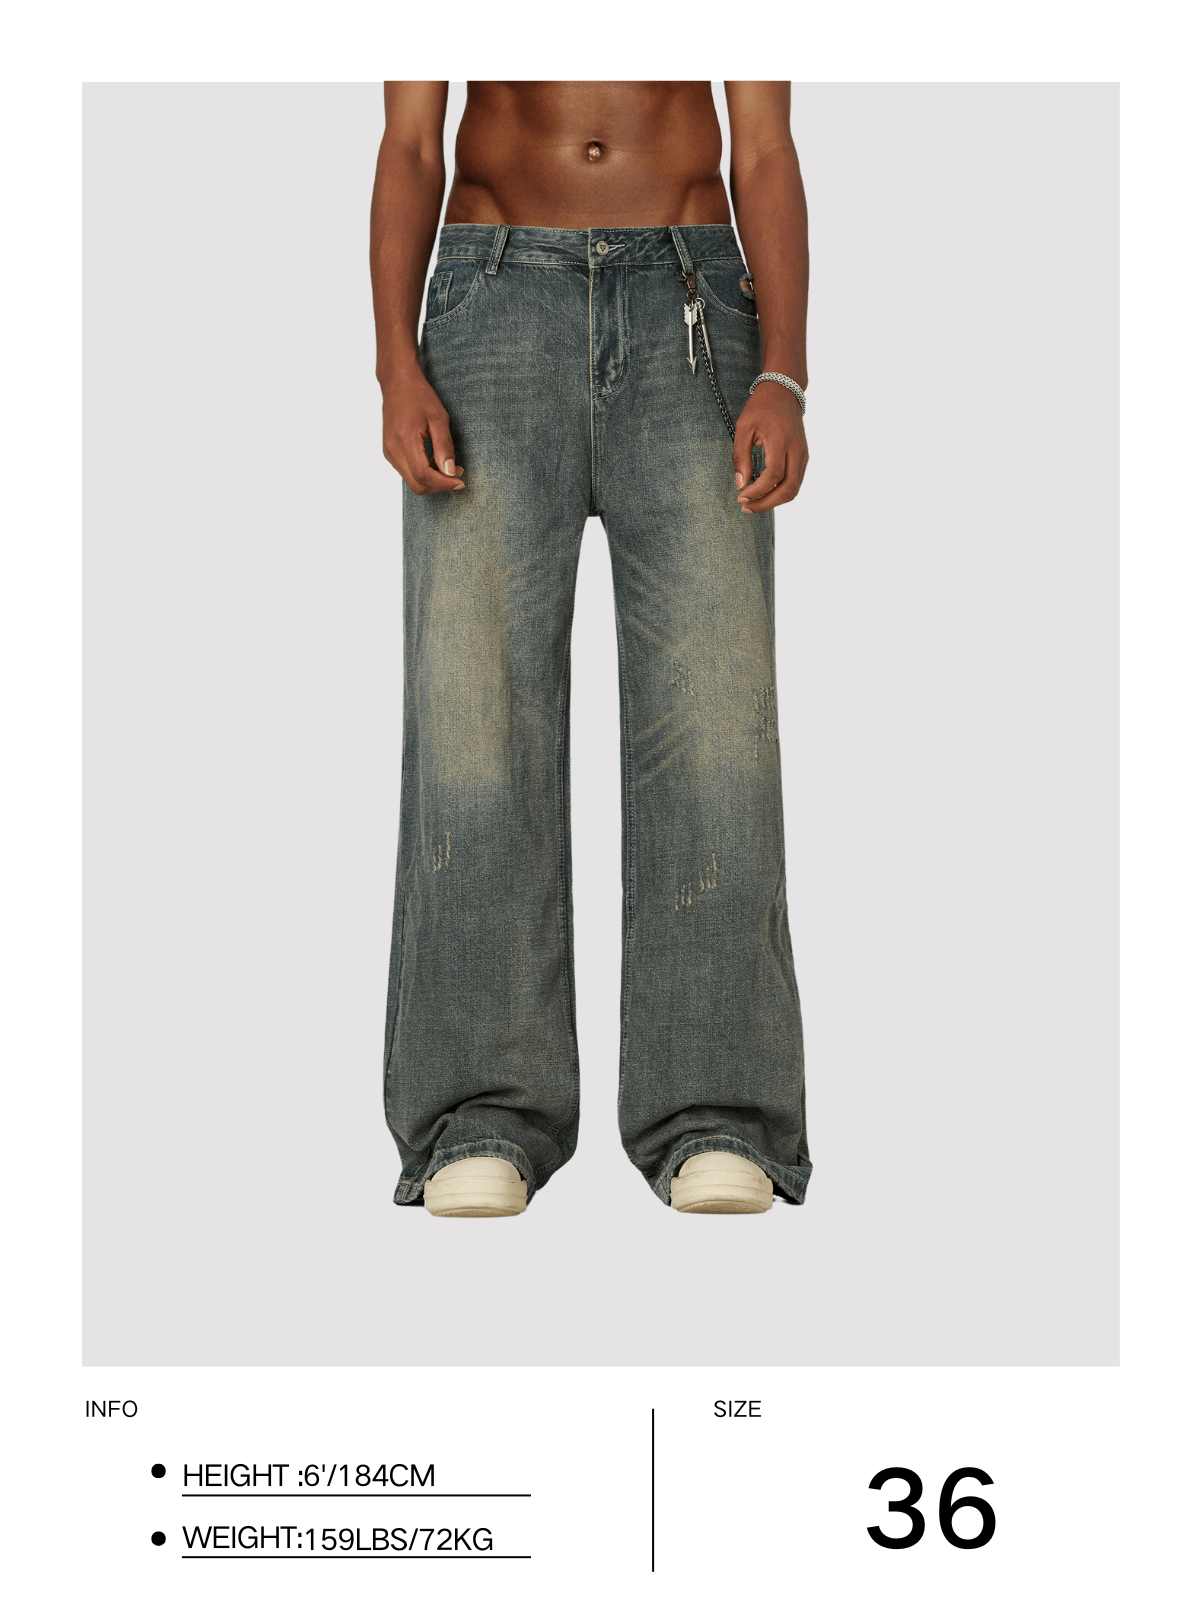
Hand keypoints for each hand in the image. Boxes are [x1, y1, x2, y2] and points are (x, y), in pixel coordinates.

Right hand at [381, 369, 464, 494]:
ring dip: (432, 479)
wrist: (397, 383)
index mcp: (404, 440)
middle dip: (439, 485)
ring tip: (445, 463)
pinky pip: (407, 472)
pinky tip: (433, 459)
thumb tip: (450, 472)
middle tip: (456, 472)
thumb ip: (444, 446)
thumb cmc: (419, 396)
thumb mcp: (439, 418)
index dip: (444, 483)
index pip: (423, 475)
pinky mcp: (389, 452)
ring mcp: (388, 452)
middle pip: (417, 485)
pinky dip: (423, 473)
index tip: (460, 480)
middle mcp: (392, 450)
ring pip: (412, 481)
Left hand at [731, 383, 807, 512]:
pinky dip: (782, 492)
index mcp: (781, 440)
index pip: (773, 475)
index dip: (758, 491)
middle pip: (788, 488)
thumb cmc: (760, 408)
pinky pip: (796, 481)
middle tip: (747, 507)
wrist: (783, 392)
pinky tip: (766, 493)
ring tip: (754, 503)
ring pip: (794, 488)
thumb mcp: (743, 428)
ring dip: (774, 501)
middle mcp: (797, 449)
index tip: (741, 497)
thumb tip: (741, 485)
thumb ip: (741, 457)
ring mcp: (803, 454)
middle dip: (767, 503)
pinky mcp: (804, 457)